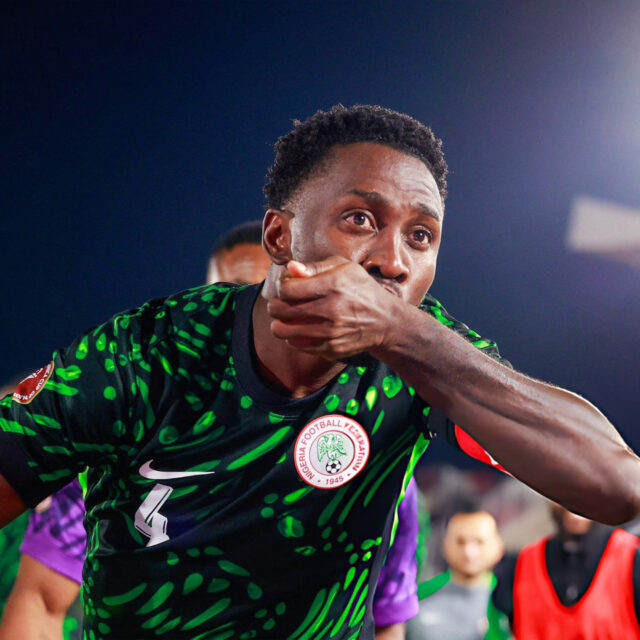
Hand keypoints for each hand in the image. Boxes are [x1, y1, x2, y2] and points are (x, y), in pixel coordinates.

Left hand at [267, 256, 398, 359]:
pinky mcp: (332, 349)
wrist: (385, 321)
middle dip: (274, 306)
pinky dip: (293, 338)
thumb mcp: (344, 268)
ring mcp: (331, 332)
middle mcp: (332, 309)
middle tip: (279, 304)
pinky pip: (297, 345)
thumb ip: (314, 267)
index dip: (281, 287)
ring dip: (278, 324)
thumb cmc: (360, 289)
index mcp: (333, 284)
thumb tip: (290, 268)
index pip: (287, 289)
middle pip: (281, 310)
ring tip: (284, 319)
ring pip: (283, 331)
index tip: (286, 288)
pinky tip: (300, 330)